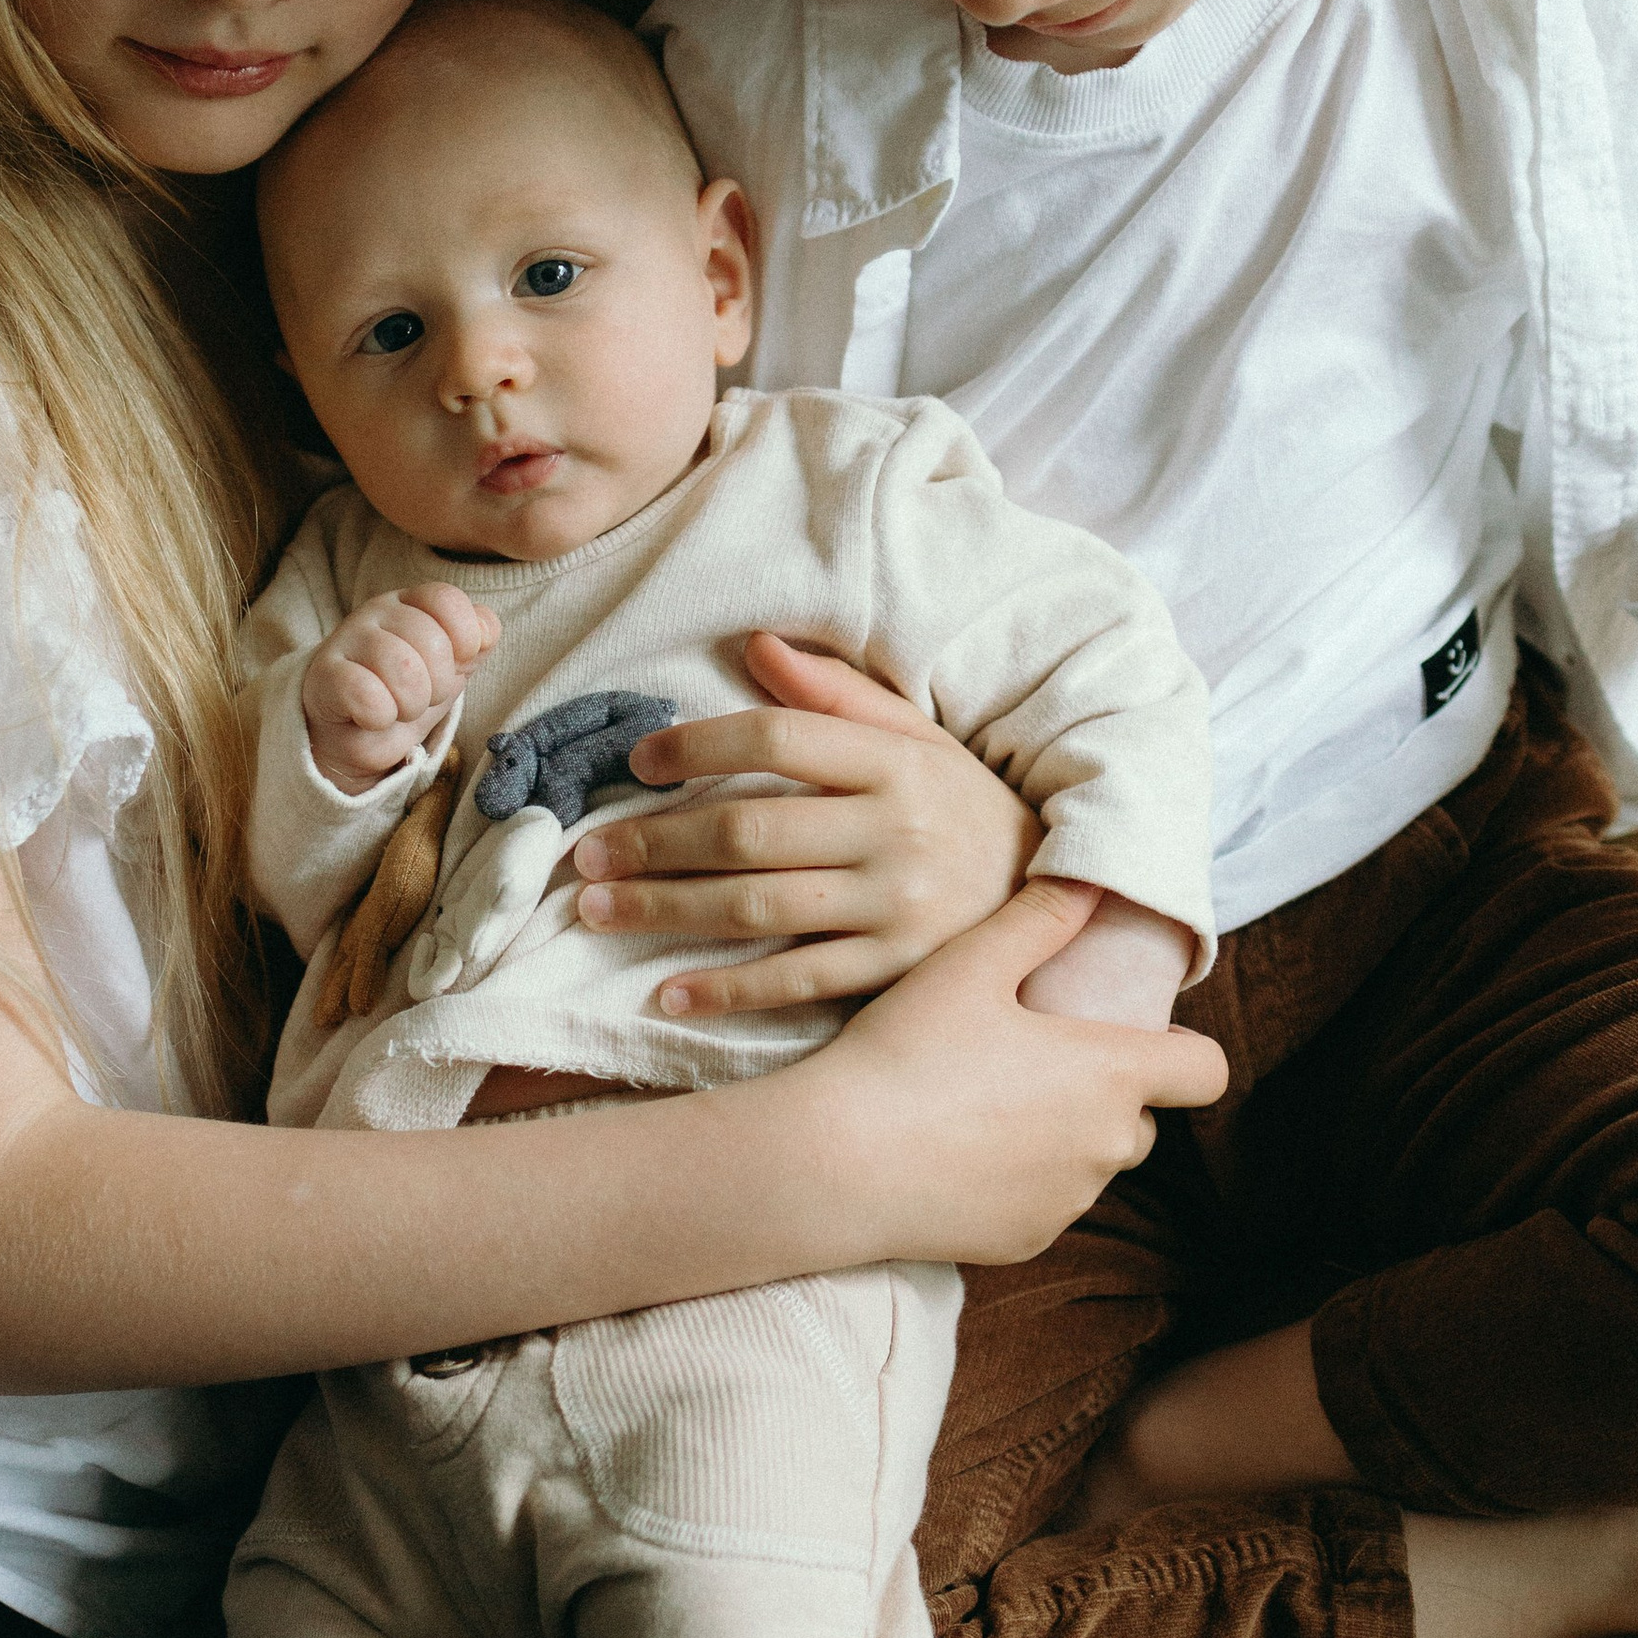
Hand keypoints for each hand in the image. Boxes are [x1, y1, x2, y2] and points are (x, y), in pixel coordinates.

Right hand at [302, 585, 497, 792]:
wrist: (352, 732)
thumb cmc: (404, 694)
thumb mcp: (449, 669)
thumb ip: (475, 644)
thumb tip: (485, 632)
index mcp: (411, 603)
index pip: (447, 600)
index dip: (464, 638)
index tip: (457, 665)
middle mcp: (378, 612)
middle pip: (432, 642)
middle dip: (438, 685)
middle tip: (420, 697)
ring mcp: (348, 640)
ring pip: (404, 669)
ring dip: (411, 705)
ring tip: (397, 709)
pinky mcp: (325, 675)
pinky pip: (368, 696)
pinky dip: (380, 717)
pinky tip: (371, 717)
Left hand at [571, 633, 1035, 1014]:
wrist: (1051, 890)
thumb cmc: (961, 805)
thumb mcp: (917, 736)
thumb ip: (836, 694)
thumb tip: (755, 645)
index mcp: (894, 761)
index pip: (778, 738)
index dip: (698, 745)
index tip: (639, 761)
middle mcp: (894, 831)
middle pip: (749, 831)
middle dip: (654, 843)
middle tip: (585, 856)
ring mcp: (896, 906)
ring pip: (757, 907)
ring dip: (665, 910)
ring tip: (598, 911)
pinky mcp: (897, 970)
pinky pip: (797, 981)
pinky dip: (727, 990)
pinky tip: (667, 992)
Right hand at [812, 879, 1228, 1265]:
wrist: (835, 1163)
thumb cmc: (906, 1054)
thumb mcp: (972, 966)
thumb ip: (1043, 918)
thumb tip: (1095, 876)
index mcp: (1110, 1075)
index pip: (1206, 1070)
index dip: (1184, 1049)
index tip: (1138, 1033)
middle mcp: (1105, 1148)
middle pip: (1144, 1120)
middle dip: (1110, 1094)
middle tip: (1042, 1061)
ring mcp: (1068, 1202)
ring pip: (1093, 1165)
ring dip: (1066, 1138)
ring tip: (993, 1105)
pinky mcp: (1027, 1241)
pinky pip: (1047, 1205)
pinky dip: (1023, 1183)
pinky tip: (964, 1155)